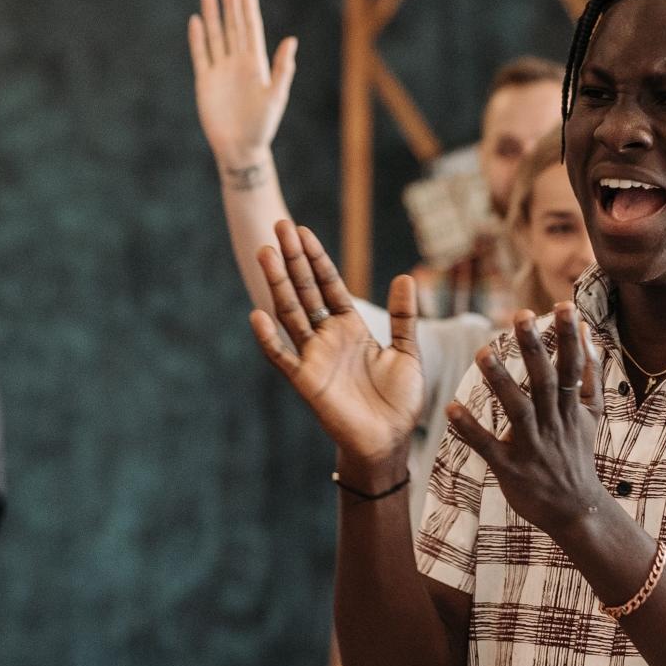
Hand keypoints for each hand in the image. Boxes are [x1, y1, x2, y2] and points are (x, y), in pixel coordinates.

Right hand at [190, 0, 296, 181]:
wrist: (240, 148)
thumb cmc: (262, 125)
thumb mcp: (276, 96)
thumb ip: (283, 69)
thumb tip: (291, 40)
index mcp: (256, 64)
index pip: (251, 28)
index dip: (248, 6)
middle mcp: (238, 63)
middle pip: (233, 26)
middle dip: (231, 3)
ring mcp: (221, 70)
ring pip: (216, 36)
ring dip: (213, 15)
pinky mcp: (205, 81)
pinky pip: (201, 55)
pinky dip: (197, 38)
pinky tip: (196, 21)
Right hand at [249, 221, 426, 468]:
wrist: (389, 441)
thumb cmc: (398, 400)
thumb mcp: (408, 352)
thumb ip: (405, 317)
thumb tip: (405, 276)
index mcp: (350, 327)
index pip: (329, 285)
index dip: (316, 259)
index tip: (304, 231)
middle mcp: (327, 337)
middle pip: (305, 290)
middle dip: (293, 259)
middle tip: (279, 225)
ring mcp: (314, 357)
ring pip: (290, 313)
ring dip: (277, 284)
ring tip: (265, 253)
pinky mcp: (306, 381)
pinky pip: (282, 356)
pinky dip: (269, 338)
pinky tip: (257, 314)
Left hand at [443, 303, 608, 542]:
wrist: (577, 511)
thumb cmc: (578, 456)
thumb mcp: (592, 415)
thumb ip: (591, 374)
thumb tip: (589, 333)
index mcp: (571, 409)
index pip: (572, 367)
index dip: (568, 337)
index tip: (564, 306)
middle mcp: (553, 424)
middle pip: (545, 382)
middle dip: (533, 349)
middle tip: (520, 316)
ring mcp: (533, 447)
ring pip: (517, 410)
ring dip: (500, 382)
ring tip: (481, 352)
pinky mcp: (511, 469)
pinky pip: (489, 447)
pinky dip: (471, 430)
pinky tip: (451, 410)